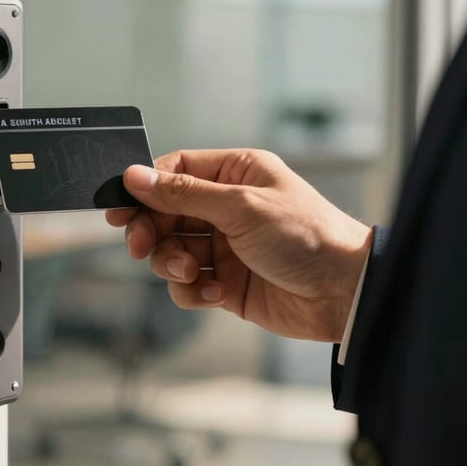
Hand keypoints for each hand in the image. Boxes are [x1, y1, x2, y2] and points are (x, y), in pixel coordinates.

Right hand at [105, 150, 371, 342]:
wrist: (347, 294)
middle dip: (151, 231)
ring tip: (191, 272)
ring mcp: (225, 245)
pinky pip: (188, 284)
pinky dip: (191, 290)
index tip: (120, 208)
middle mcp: (227, 207)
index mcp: (235, 174)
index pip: (175, 171)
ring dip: (172, 262)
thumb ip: (183, 193)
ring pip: (171, 249)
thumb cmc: (307, 236)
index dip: (144, 188)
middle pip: (165, 213)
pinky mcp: (226, 282)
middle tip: (139, 245)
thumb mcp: (241, 207)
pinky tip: (213, 293)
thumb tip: (135, 176)